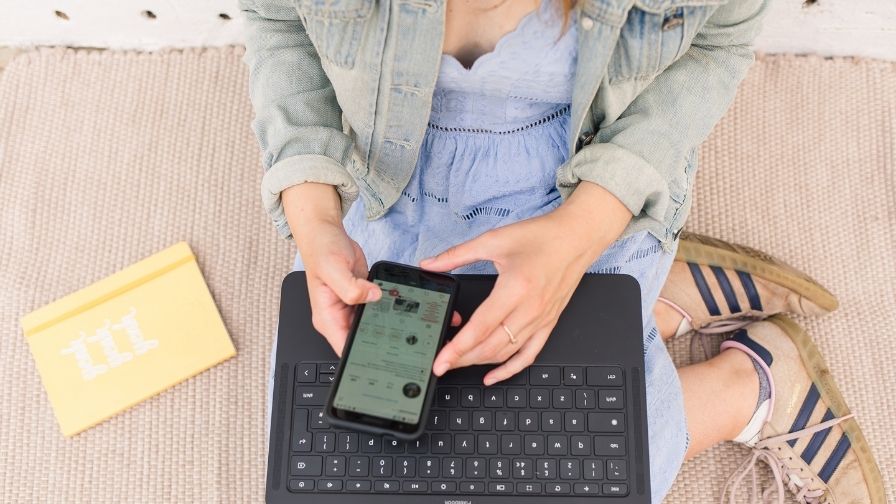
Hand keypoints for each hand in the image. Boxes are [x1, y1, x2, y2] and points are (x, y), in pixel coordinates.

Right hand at [283, 183, 461, 355]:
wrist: (327, 234)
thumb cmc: (322, 250)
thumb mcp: (333, 268)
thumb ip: (350, 287)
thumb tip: (372, 296)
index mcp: (328, 319)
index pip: (345, 349)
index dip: (363, 359)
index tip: (383, 363)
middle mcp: (339, 318)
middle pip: (362, 342)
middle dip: (385, 347)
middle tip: (409, 349)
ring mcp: (353, 309)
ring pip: (374, 328)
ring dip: (392, 330)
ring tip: (416, 332)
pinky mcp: (364, 300)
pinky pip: (380, 312)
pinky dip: (393, 312)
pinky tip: (410, 314)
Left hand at [420, 182, 631, 384]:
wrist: (576, 238)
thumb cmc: (541, 237)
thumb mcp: (493, 240)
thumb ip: (457, 255)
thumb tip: (430, 264)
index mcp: (515, 288)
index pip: (480, 328)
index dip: (457, 348)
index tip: (440, 360)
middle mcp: (530, 309)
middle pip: (490, 346)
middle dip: (462, 359)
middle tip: (443, 362)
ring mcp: (541, 320)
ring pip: (506, 353)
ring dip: (480, 362)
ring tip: (458, 363)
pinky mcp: (549, 324)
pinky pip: (528, 355)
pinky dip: (509, 369)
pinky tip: (492, 376)